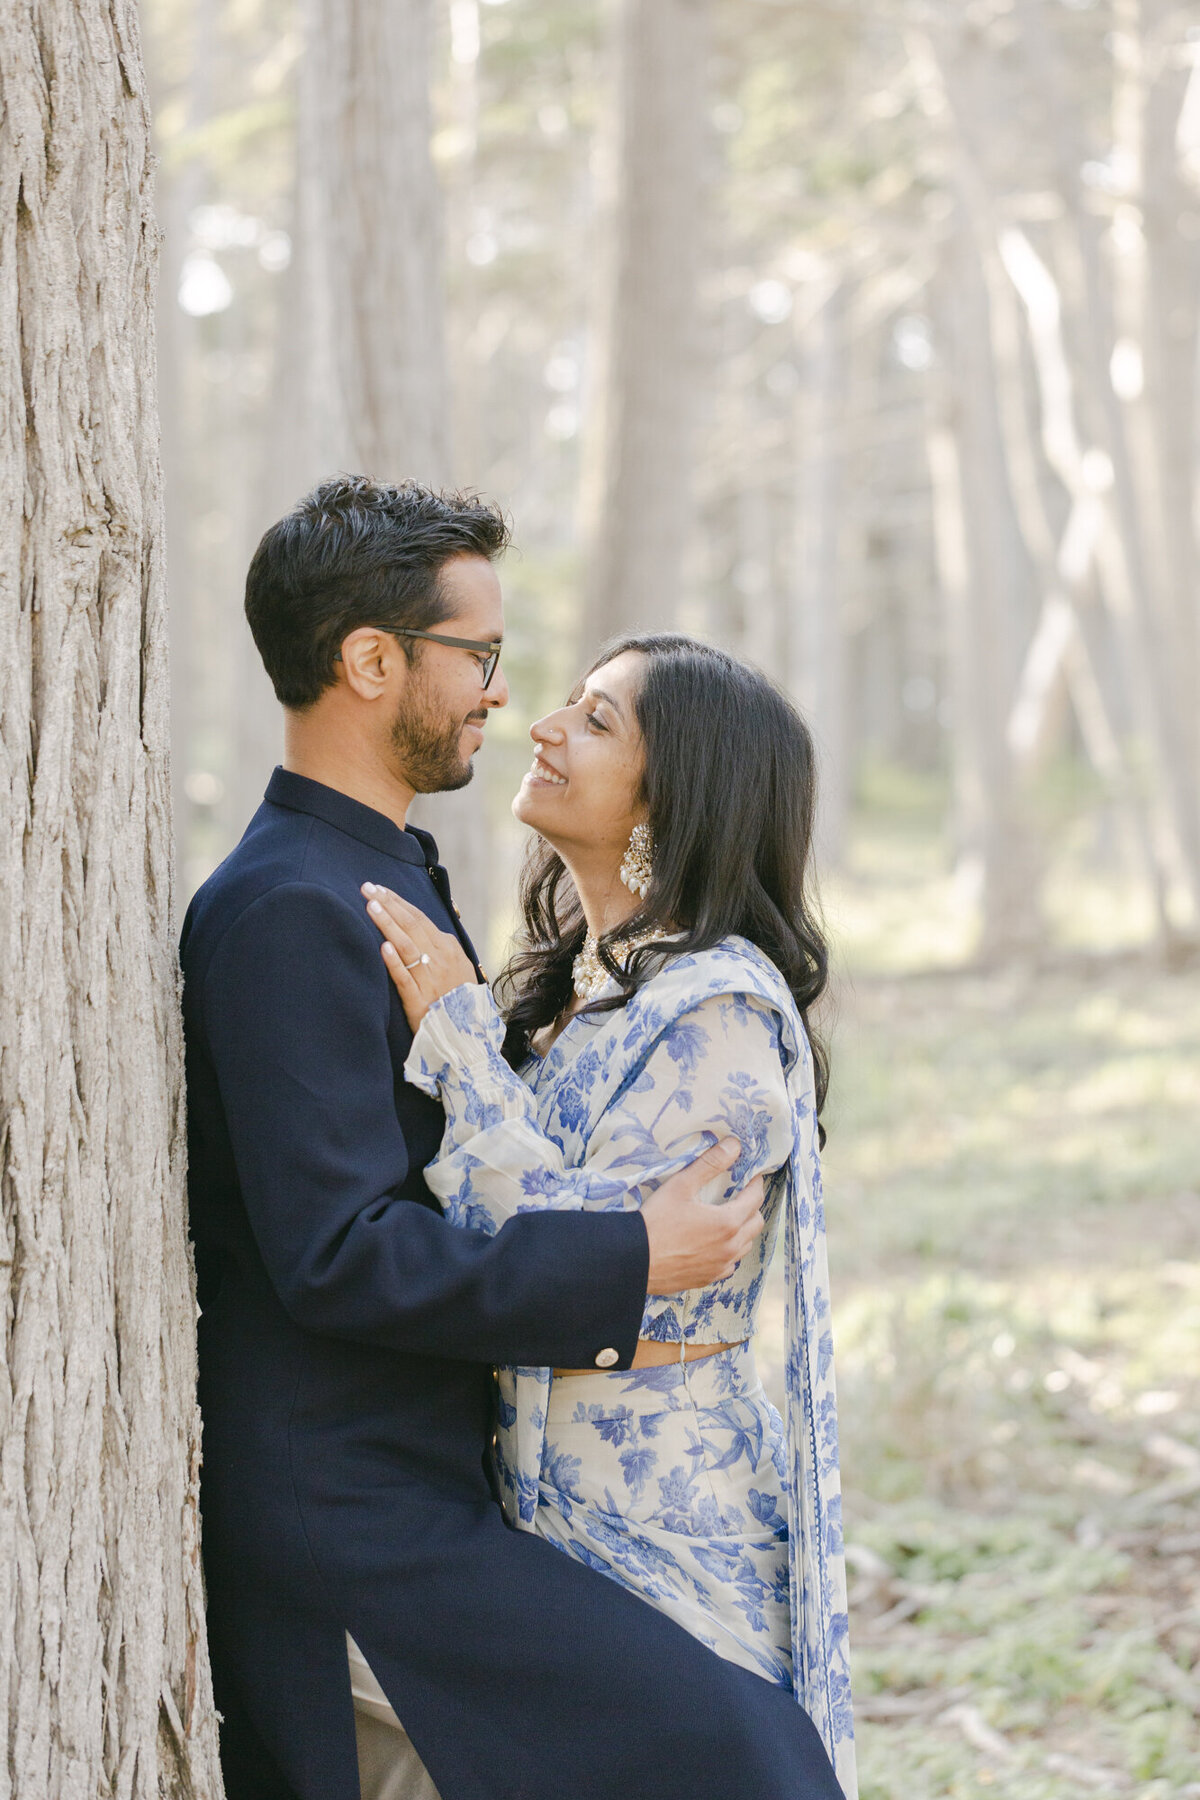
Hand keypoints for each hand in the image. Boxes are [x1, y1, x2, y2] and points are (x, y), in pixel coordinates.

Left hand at [363, 884, 476, 1031]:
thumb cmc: (459, 1001)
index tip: (379, 889)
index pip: (419, 918)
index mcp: (448, 949)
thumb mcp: (458, 969)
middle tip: (367, 887)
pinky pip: (405, 978)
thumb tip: (424, 930)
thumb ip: (441, 950)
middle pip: (411, 925)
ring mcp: (430, 979)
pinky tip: (383, 947)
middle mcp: (440, 959)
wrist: (468, 1036)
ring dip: (388, 923)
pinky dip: (395, 962)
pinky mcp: (419, 1001)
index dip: (398, 902)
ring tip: (371, 906)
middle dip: (388, 904)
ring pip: (406, 945)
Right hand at [640, 1137, 764, 1293]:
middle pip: (756, 1223)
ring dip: (742, 1231)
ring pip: (745, 1246)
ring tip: (727, 1219)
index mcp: (728, 1222)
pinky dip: (728, 1252)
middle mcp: (730, 1248)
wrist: (634, 1260)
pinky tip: (714, 1244)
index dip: (755, 1184)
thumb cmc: (656, 1221)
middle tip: (739, 1196)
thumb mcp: (682, 1185)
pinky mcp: (708, 1279)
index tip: (751, 1176)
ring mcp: (720, 1266)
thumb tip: (733, 1146)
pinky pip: (729, 1265)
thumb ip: (711, 1164)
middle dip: (752, 1207)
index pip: (755, 1198)